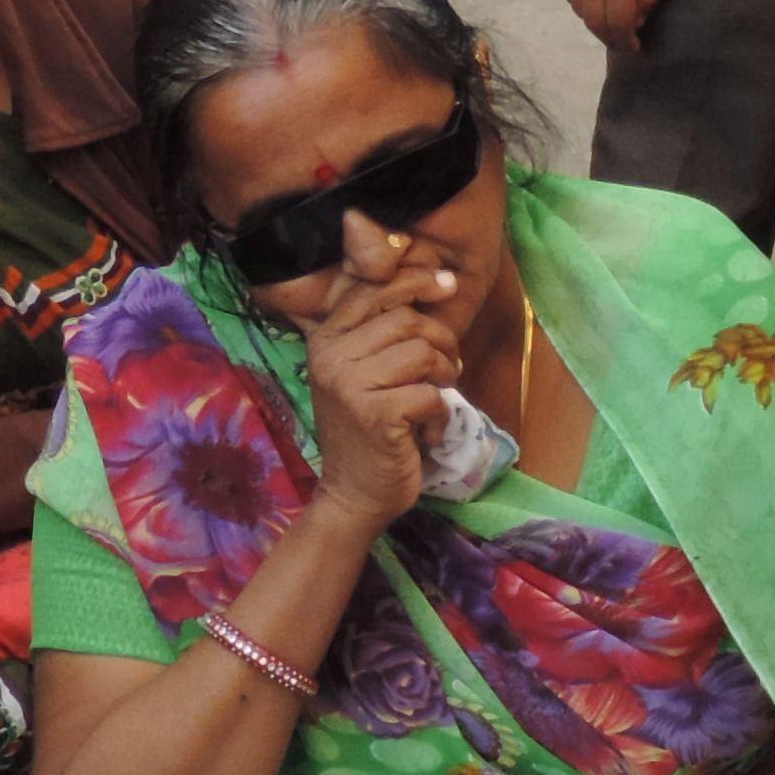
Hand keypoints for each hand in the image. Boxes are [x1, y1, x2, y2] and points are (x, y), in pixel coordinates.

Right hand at [297, 234, 463, 532]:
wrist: (354, 496)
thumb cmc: (367, 433)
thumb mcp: (361, 374)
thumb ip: (379, 331)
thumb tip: (429, 277)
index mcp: (326, 340)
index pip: (373, 289)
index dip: (414, 280)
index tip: (446, 284)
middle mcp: (331, 357)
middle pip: (406, 320)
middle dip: (441, 341)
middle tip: (448, 369)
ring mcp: (350, 386)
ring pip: (422, 352)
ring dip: (444, 375)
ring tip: (438, 396)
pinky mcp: (376, 415)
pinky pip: (429, 393)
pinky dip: (440, 415)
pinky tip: (429, 432)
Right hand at [555, 0, 666, 50]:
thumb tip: (635, 22)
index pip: (618, 23)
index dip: (626, 42)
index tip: (635, 48)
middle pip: (595, 22)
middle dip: (610, 38)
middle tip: (621, 42)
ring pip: (579, 10)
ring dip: (594, 21)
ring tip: (609, 20)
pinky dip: (580, 4)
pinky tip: (593, 0)